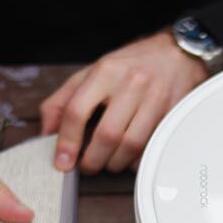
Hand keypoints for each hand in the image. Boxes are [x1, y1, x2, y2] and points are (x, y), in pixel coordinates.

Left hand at [40, 30, 208, 173]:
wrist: (176, 55)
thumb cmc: (130, 66)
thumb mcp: (92, 73)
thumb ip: (63, 100)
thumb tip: (46, 132)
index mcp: (105, 71)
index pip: (77, 110)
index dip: (67, 141)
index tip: (62, 162)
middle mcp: (131, 83)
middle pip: (107, 134)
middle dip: (93, 160)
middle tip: (87, 166)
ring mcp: (155, 98)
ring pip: (131, 145)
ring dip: (115, 163)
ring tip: (108, 162)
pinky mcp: (172, 113)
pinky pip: (151, 147)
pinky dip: (137, 160)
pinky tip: (129, 157)